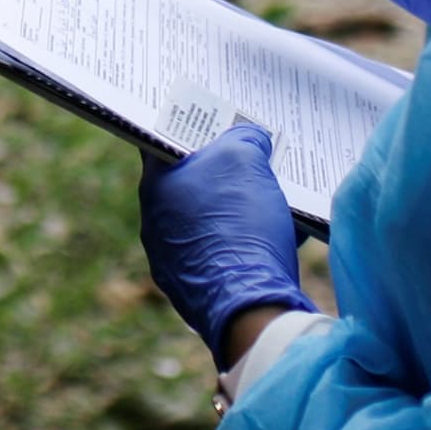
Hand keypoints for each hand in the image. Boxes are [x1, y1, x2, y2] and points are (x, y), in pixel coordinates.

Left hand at [138, 125, 312, 357]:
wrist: (249, 308)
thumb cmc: (240, 226)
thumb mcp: (246, 161)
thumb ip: (244, 139)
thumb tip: (249, 138)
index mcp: (155, 187)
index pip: (165, 141)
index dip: (193, 126)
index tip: (217, 121)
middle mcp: (154, 224)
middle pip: (191, 182)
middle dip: (225, 171)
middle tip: (256, 160)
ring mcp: (172, 261)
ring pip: (209, 220)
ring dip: (238, 209)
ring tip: (274, 202)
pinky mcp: (195, 291)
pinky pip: (221, 254)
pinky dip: (244, 244)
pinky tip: (276, 240)